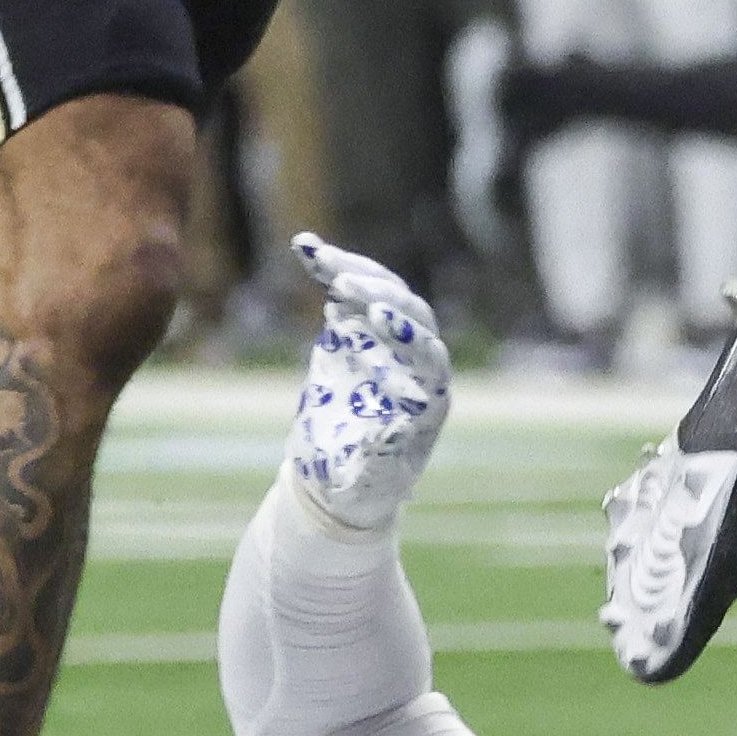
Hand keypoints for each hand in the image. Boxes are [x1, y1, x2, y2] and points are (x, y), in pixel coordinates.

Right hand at [280, 235, 454, 532]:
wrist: (335, 476)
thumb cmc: (360, 488)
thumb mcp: (367, 481)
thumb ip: (381, 456)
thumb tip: (397, 421)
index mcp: (429, 398)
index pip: (431, 355)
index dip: (409, 335)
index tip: (379, 318)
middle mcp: (415, 362)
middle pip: (412, 314)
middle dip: (380, 296)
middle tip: (345, 286)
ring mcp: (387, 341)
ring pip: (382, 294)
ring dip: (355, 272)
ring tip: (320, 256)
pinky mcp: (358, 330)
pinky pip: (350, 292)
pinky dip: (331, 268)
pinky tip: (305, 247)